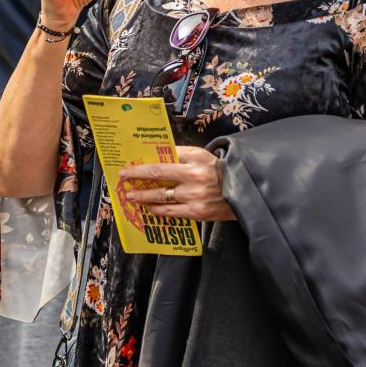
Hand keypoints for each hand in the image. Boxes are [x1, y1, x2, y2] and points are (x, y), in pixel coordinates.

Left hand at [118, 145, 234, 221]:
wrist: (242, 190)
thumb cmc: (219, 171)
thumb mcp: (202, 156)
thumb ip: (181, 154)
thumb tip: (157, 155)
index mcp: (195, 159)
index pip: (164, 159)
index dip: (144, 164)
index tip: (129, 166)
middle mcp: (194, 176)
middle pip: (158, 175)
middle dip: (137, 176)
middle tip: (123, 179)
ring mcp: (194, 196)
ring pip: (161, 196)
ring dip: (143, 196)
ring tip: (132, 197)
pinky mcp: (197, 212)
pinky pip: (170, 211)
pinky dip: (157, 209)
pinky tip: (149, 208)